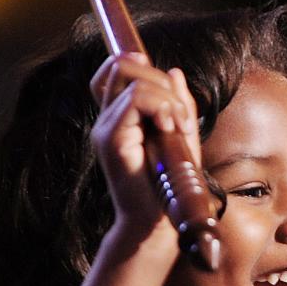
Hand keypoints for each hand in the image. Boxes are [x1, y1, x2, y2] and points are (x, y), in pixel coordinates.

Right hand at [89, 52, 201, 241]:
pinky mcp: (111, 139)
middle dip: (158, 77)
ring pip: (133, 79)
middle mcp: (106, 121)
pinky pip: (136, 99)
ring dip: (167, 97)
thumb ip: (178, 104)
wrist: (154, 222)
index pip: (113, 71)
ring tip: (178, 126)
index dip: (135, 63)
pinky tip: (170, 128)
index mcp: (119, 119)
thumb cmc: (167, 187)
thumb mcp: (181, 137)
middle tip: (179, 115)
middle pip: (121, 65)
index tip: (167, 85)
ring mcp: (105, 129)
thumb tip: (174, 72)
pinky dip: (161, 106)